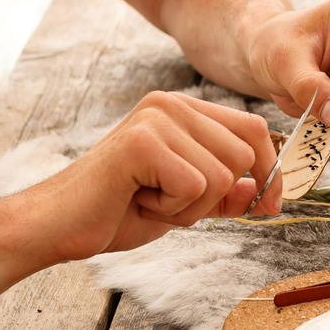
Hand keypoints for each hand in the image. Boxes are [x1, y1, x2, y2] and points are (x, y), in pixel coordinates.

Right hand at [35, 91, 278, 258]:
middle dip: (218, 196)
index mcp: (182, 109)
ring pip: (223, 174)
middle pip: (244, 153)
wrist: (60, 225)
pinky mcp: (143, 142)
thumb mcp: (184, 202)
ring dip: (192, 207)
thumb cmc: (117, 211)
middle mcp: (170, 103)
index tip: (269, 206)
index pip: (252, 129)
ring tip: (151, 201)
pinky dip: (173, 211)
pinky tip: (138, 201)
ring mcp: (156, 118)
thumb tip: (263, 189)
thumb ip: (222, 192)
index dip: (269, 171)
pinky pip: (195, 187)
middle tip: (170, 204)